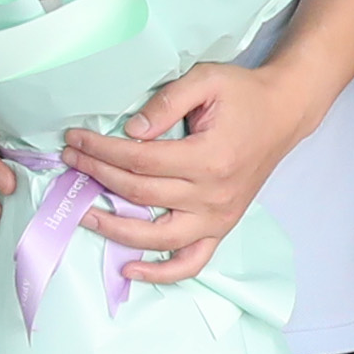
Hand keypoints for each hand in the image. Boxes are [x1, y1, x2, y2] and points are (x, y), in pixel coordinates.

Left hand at [63, 58, 322, 284]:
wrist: (283, 113)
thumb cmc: (244, 94)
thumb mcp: (206, 80)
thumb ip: (166, 102)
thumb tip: (131, 131)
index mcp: (208, 158)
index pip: (139, 160)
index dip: (101, 151)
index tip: (75, 140)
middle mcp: (212, 195)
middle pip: (139, 194)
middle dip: (97, 176)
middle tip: (71, 161)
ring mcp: (218, 217)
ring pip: (157, 236)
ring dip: (114, 229)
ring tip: (83, 214)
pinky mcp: (221, 228)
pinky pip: (191, 262)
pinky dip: (161, 272)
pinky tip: (129, 268)